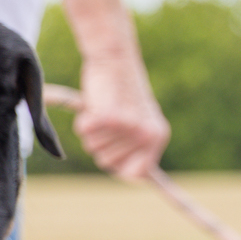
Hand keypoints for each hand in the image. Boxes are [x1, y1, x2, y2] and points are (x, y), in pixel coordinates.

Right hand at [73, 48, 168, 178]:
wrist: (116, 60)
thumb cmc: (124, 93)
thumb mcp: (140, 123)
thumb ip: (141, 150)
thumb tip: (143, 179)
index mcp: (157, 138)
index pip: (137, 175)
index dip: (120, 170)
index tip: (115, 158)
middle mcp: (147, 135)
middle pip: (108, 163)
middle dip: (101, 145)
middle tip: (108, 122)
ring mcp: (129, 127)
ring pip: (93, 147)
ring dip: (92, 132)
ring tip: (103, 110)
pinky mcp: (109, 117)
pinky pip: (84, 131)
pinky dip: (83, 121)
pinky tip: (94, 106)